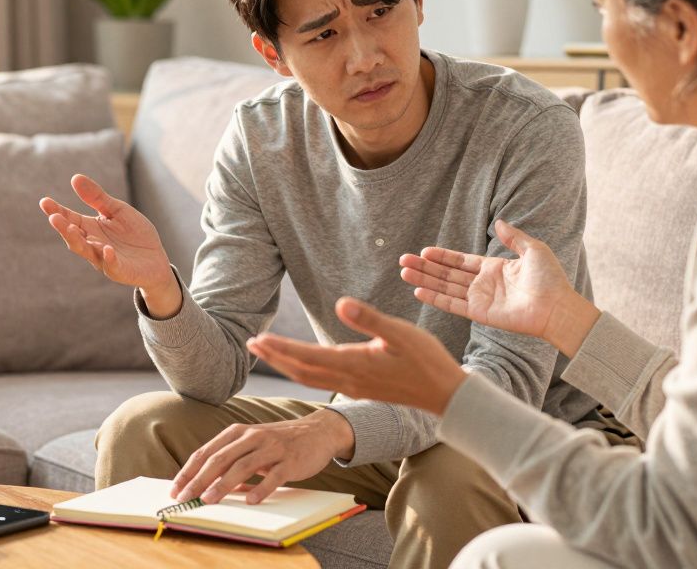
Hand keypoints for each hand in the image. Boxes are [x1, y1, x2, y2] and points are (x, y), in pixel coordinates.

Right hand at [38, 174, 178, 312]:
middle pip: (73, 236)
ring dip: (78, 241)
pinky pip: (112, 265)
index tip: (44, 202)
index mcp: (91, 228)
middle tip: (53, 217)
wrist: (156, 259)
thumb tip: (75, 177)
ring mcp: (104, 259)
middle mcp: (93, 244)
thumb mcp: (117, 210)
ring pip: (87, 251)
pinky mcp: (119, 270)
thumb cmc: (134, 234)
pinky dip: (108, 258)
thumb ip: (97, 197)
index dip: (57, 211)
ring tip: (70, 229)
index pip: (70, 219)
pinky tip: (106, 249)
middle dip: (63, 227)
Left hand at [171, 409, 353, 505]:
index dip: (188, 471)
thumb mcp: (252, 445)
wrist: (317, 432)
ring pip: (242, 466)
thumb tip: (208, 485)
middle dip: (199, 480)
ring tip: (209, 500)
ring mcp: (272, 447)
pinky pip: (274, 475)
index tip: (175, 489)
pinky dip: (262, 488)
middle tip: (185, 498)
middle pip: (220, 459)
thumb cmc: (279, 442)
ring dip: (223, 484)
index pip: (206, 452)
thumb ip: (231, 460)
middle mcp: (252, 437)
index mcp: (237, 432)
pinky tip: (251, 500)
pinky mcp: (290, 460)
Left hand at [247, 297, 466, 414]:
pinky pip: (322, 380)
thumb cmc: (427, 360)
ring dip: (285, 365)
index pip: (308, 357)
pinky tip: (300, 363)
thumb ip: (370, 319)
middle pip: (300, 370)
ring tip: (266, 351)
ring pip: (310, 378)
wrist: (445, 394)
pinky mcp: (361, 387)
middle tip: (250, 344)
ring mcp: (354, 386)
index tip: (258, 339)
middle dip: (274, 357)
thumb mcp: (401, 333)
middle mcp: (349, 378)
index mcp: (355, 364)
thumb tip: (342, 303)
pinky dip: (303, 371)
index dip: (281, 348)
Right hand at [398, 219, 599, 356]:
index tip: (424, 251)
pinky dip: (435, 298)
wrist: (558, 307)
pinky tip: (418, 291)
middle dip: (425, 267)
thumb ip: (513, 237)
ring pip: (445, 287)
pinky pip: (452, 304)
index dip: (442, 257)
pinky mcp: (479, 313)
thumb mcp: (533, 250)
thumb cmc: (551, 279)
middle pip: (447, 274)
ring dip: (424, 280)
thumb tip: (499, 221)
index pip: (461, 262)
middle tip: (404, 260)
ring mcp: (479, 299)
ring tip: (404, 272)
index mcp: (494, 268)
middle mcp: (483, 284)